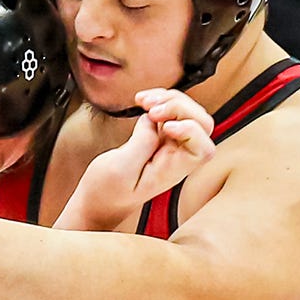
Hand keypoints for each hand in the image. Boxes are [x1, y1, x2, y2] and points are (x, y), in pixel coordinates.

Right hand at [65, 88, 214, 229]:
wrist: (96, 200)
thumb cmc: (106, 192)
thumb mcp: (120, 168)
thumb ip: (143, 141)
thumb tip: (154, 121)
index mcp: (173, 171)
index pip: (203, 149)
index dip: (191, 130)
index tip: (165, 127)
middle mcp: (177, 157)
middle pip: (201, 124)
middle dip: (180, 108)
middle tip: (152, 108)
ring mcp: (169, 145)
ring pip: (188, 113)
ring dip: (168, 99)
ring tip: (143, 101)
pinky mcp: (157, 136)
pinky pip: (170, 110)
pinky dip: (159, 99)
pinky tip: (141, 101)